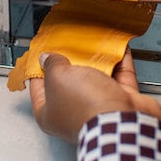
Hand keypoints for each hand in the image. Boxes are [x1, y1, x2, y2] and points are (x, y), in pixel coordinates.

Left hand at [29, 50, 160, 142]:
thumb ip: (51, 64)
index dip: (38, 68)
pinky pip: (119, 76)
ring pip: (96, 78)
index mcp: (50, 114)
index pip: (38, 88)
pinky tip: (116, 47)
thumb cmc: (85, 105)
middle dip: (71, 62)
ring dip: (96, 60)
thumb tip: (48, 58)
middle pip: (69, 82)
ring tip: (92, 41)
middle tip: (69, 44)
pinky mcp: (121, 101)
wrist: (122, 119)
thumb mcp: (58, 77)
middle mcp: (74, 113)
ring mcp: (98, 108)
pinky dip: (119, 61)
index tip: (42, 52)